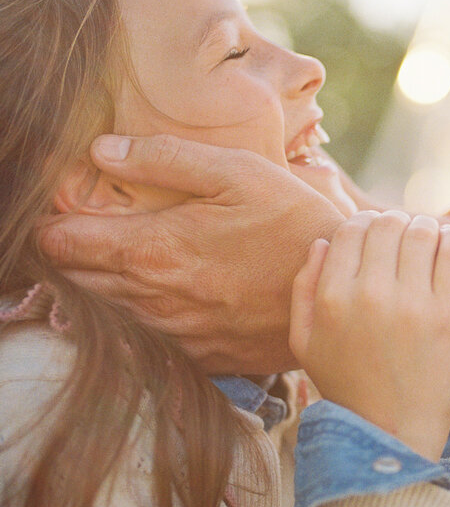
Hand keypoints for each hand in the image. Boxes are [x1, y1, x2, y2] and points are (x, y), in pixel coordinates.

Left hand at [39, 134, 343, 373]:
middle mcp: (155, 299)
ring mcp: (176, 335)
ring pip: (106, 315)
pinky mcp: (200, 356)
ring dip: (99, 290)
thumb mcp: (237, 171)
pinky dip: (136, 321)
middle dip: (69, 259)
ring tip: (113, 263)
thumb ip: (165, 158)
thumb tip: (103, 150)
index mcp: (155, 249)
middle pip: (78, 283)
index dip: (51, 228)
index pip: (66, 244)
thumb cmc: (292, 222)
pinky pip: (146, 342)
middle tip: (78, 235)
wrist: (340, 289)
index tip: (56, 215)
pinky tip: (157, 300)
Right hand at [290, 211, 449, 461]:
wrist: (392, 432)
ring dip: (425, 226)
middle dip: (395, 222)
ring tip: (429, 234)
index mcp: (332, 298)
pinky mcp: (448, 315)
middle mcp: (369, 295)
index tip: (375, 231)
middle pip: (386, 226)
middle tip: (403, 230)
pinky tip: (449, 242)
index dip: (363, 223)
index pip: (350, 230)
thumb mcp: (304, 344)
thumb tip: (323, 243)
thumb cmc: (347, 387)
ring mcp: (411, 304)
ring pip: (421, 233)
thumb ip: (303, 289)